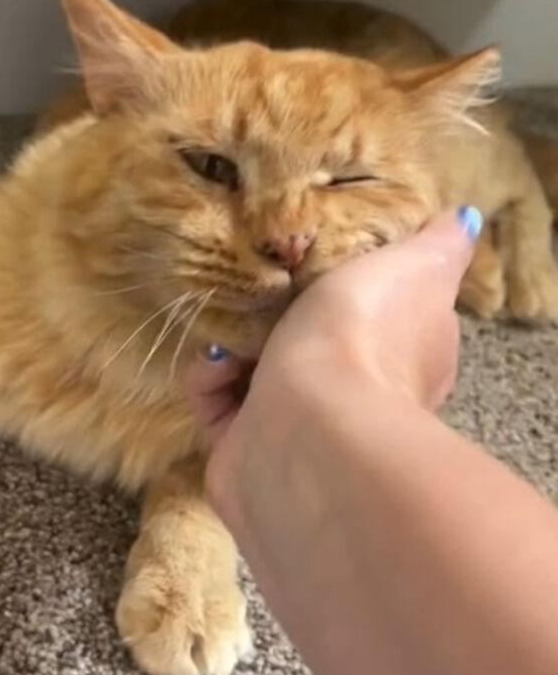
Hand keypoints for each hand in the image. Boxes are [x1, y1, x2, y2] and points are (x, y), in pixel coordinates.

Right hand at [187, 208, 479, 446]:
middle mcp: (355, 403)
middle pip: (312, 347)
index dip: (354, 290)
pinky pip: (218, 404)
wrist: (311, 428)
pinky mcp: (244, 452)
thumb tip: (463, 222)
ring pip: (259, 376)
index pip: (380, 322)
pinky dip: (211, 379)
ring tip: (230, 315)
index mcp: (404, 362)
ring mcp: (298, 433)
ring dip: (238, 343)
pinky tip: (218, 360)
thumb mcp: (417, 267)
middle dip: (282, 315)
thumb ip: (438, 246)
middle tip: (261, 282)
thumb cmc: (364, 336)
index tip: (321, 258)